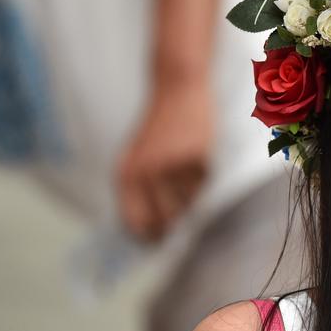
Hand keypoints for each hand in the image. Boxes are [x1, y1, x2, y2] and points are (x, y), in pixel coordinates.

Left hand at [116, 80, 214, 241]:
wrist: (178, 88)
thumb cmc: (158, 128)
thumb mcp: (136, 157)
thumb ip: (138, 192)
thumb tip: (149, 233)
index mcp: (125, 173)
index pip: (134, 223)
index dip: (147, 238)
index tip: (157, 242)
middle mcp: (146, 172)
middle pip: (165, 220)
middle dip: (174, 224)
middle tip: (178, 220)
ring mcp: (172, 165)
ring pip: (188, 202)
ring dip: (190, 195)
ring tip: (184, 172)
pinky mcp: (197, 157)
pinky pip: (204, 184)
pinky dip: (203, 176)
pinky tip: (196, 157)